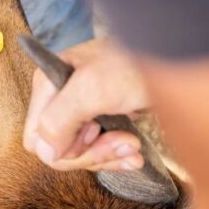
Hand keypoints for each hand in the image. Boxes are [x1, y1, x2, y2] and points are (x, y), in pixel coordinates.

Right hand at [23, 38, 147, 170]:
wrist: (171, 54)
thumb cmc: (135, 63)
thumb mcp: (92, 89)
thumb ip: (59, 119)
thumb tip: (46, 153)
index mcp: (48, 88)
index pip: (37, 139)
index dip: (65, 148)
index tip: (94, 134)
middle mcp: (60, 100)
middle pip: (61, 149)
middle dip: (93, 152)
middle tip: (124, 141)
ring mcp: (81, 111)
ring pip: (82, 153)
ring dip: (110, 154)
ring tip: (134, 145)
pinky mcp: (102, 119)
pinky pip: (100, 150)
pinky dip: (117, 154)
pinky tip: (133, 152)